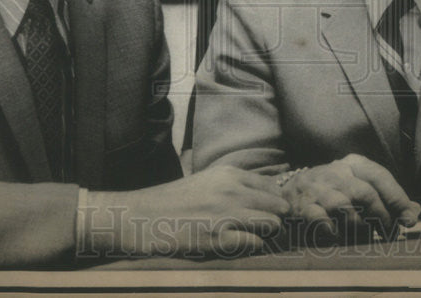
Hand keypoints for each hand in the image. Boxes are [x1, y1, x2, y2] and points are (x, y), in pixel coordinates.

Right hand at [83, 165, 289, 258]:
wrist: (143, 217)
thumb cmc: (175, 200)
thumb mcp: (208, 181)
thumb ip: (235, 184)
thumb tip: (267, 193)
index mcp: (230, 174)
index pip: (273, 186)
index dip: (276, 201)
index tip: (272, 211)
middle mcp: (232, 190)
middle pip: (277, 205)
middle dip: (276, 217)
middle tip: (267, 226)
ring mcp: (226, 214)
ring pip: (272, 223)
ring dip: (267, 232)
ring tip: (255, 235)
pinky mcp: (218, 238)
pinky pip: (255, 243)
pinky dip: (252, 245)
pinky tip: (238, 244)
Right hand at [280, 154, 420, 242]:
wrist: (285, 195)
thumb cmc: (331, 194)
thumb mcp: (358, 187)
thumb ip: (387, 198)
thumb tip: (415, 212)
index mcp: (350, 164)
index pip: (379, 176)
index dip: (397, 198)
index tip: (408, 220)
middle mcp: (334, 173)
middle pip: (365, 193)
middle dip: (381, 217)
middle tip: (388, 234)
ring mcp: (316, 190)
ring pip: (345, 208)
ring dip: (358, 227)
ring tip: (363, 236)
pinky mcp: (301, 208)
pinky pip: (320, 221)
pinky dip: (332, 231)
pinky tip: (337, 237)